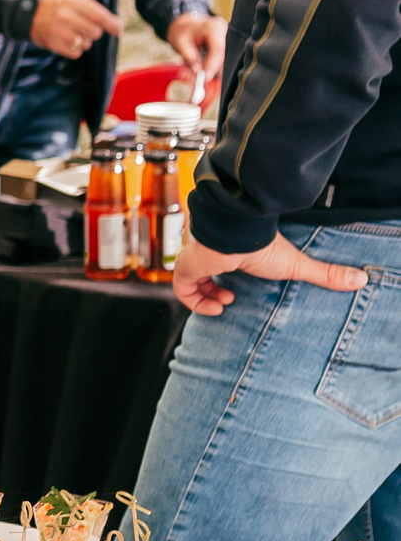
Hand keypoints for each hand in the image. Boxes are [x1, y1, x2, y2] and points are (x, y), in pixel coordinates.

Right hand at [28, 0, 121, 58]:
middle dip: (94, 31)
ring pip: (86, 43)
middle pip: (95, 32)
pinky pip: (75, 53)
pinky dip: (75, 49)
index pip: (99, 16)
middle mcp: (65, 15)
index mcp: (71, 0)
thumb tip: (117, 24)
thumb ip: (93, 8)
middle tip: (84, 26)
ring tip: (73, 32)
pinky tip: (68, 40)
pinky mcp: (52, 43)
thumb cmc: (55, 2)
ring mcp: (57, 30)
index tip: (118, 29)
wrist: (26, 11)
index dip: (112, 24)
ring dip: (84, 40)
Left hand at [164, 11, 226, 83]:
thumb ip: (190, 58)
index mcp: (215, 28)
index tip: (205, 79)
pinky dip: (212, 70)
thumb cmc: (182, 32)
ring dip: (211, 72)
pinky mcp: (228, 49)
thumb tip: (198, 73)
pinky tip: (202, 72)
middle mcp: (226, 33)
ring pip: (224, 63)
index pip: (218, 50)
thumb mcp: (180, 43)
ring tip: (196, 77)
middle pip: (225, 58)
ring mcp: (229, 41)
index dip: (212, 66)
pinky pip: (223, 63)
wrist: (185, 26)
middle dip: (212, 72)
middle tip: (200, 83)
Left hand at [173, 230, 367, 315]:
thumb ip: (324, 274)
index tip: (233, 293)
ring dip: (204, 296)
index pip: (218, 263)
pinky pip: (181, 288)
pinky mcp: (187, 266)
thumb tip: (360, 279)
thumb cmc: (263, 246)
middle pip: (201, 271)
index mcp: (230, 249)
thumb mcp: (296, 264)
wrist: (238, 233)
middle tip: (228, 299)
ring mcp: (196, 258)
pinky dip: (195, 302)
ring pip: (190, 279)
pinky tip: (216, 307)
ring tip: (224, 303)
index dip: (221, 280)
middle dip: (212, 289)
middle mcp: (210, 252)